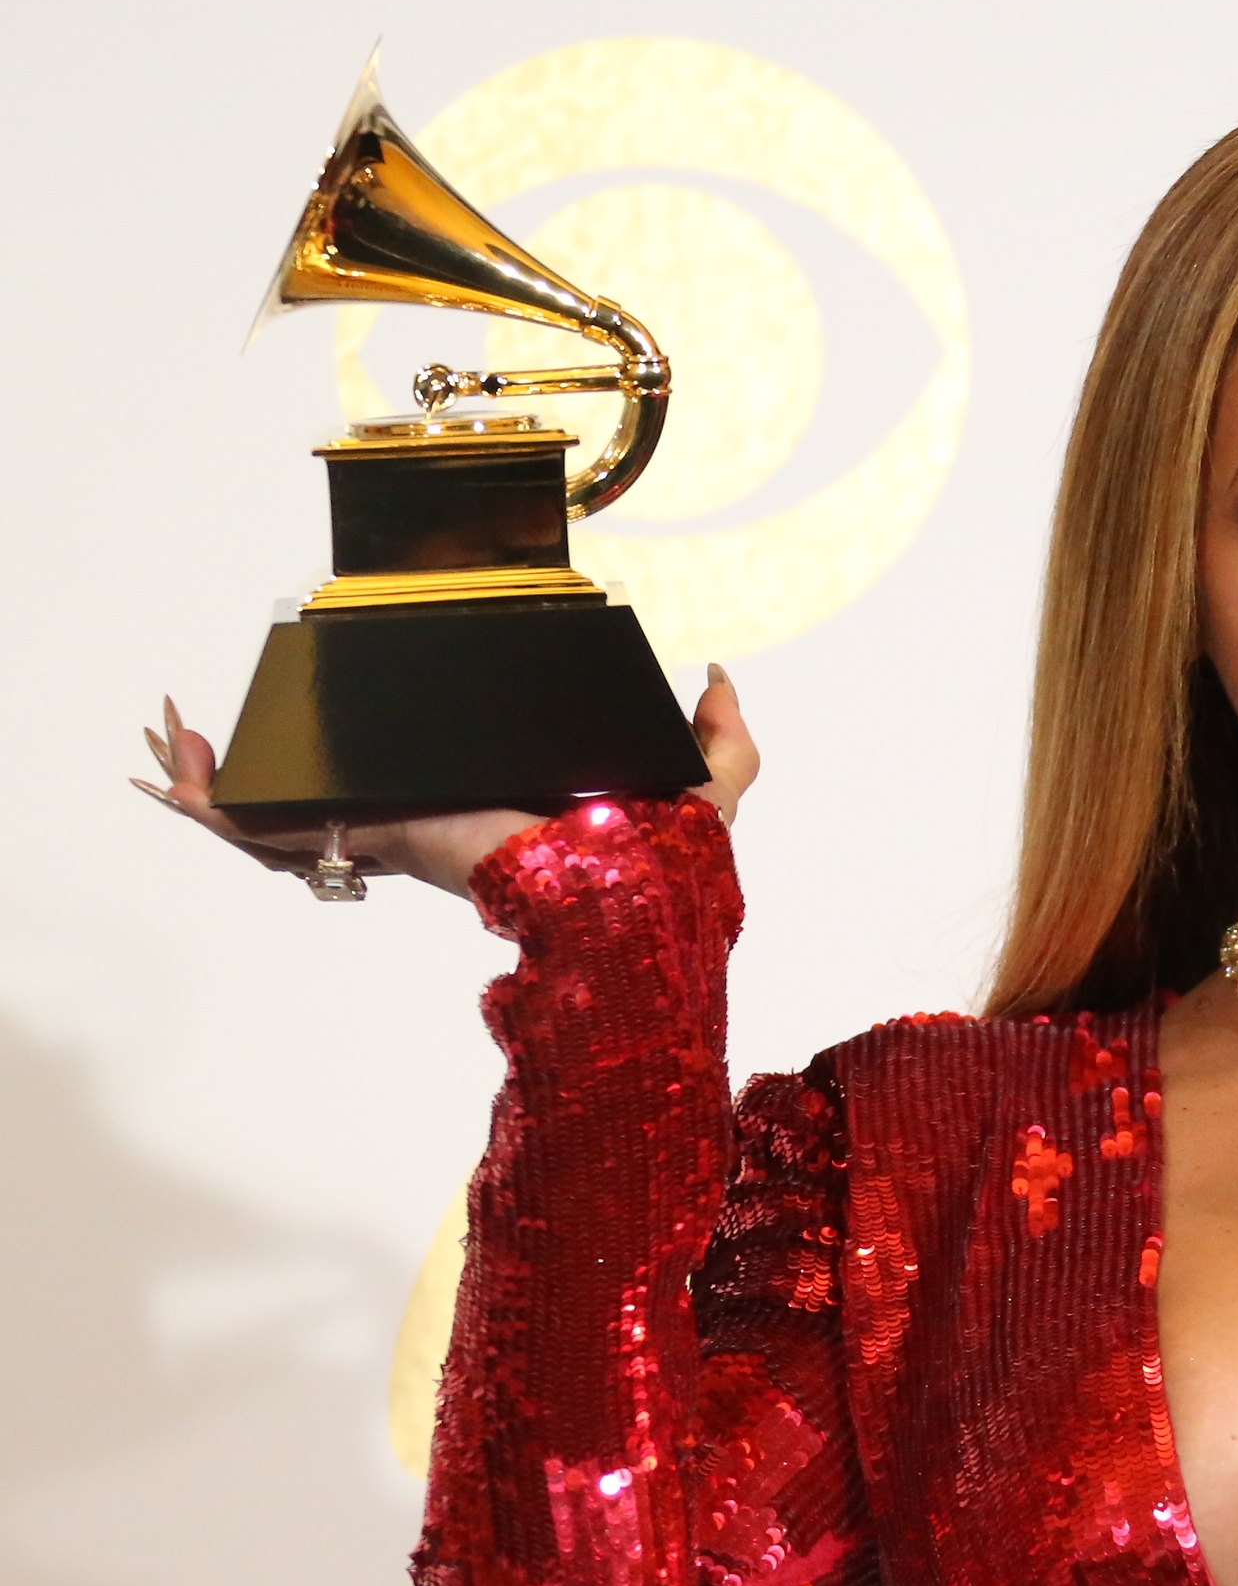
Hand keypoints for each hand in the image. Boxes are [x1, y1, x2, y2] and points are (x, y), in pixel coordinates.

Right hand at [132, 665, 761, 899]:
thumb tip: (716, 675)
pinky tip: (178, 773)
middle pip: (331, 799)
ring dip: (217, 781)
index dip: (354, 757)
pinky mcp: (383, 837)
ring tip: (169, 741)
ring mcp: (403, 835)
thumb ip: (719, 735)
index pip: (409, 784)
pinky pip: (280, 833)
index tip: (315, 710)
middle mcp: (438, 823)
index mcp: (494, 805)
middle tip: (205, 734)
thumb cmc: (668, 870)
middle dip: (261, 773)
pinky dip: (219, 804)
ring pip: (288, 818)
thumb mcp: (709, 786)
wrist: (631, 910)